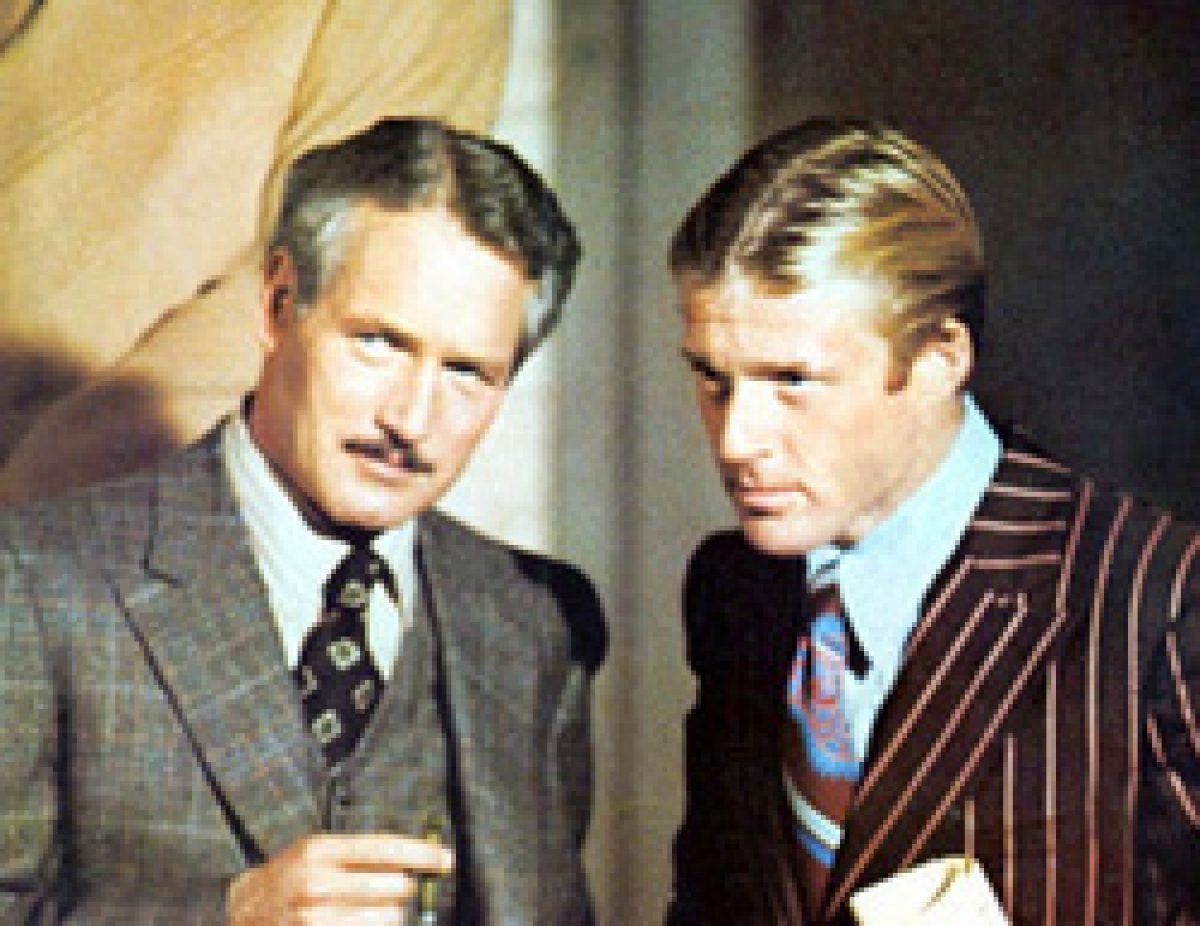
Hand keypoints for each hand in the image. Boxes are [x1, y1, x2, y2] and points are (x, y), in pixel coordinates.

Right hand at [227, 833, 452, 924]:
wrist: (244, 910)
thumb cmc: (292, 877)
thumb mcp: (319, 853)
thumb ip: (361, 855)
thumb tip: (417, 861)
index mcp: (320, 849)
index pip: (384, 848)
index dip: (422, 855)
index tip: (447, 859)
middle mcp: (317, 883)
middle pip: (394, 887)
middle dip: (404, 890)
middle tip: (398, 891)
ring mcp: (314, 918)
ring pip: (387, 918)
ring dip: (391, 916)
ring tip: (375, 911)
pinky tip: (366, 921)